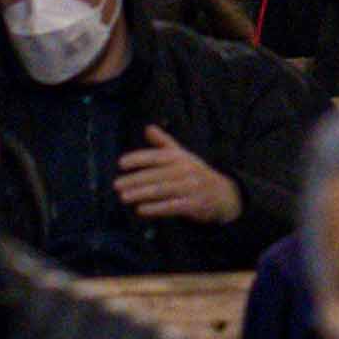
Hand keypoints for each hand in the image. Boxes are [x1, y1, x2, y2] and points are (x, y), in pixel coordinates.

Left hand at [111, 137, 241, 228]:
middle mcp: (185, 170)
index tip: (121, 163)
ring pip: (162, 190)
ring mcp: (191, 187)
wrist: (222, 193)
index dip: (138, 159)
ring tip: (123, 197)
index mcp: (180, 157)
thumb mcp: (182, 155)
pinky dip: (156, 208)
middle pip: (156, 174)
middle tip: (116, 185)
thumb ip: (163, 143)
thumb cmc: (195, 173)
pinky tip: (141, 210)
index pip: (156, 156)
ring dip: (141, 194)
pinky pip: (172, 207)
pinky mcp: (194, 204)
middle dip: (135, 180)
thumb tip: (148, 128)